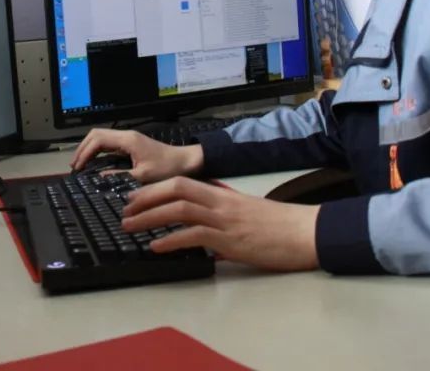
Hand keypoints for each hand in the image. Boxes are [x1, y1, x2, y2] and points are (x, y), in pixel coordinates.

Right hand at [70, 129, 202, 183]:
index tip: (78, 167)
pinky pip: (109, 143)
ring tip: (81, 164)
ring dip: (89, 149)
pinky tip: (95, 163)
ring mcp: (129, 139)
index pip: (97, 139)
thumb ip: (118, 176)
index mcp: (128, 140)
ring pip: (101, 138)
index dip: (84, 152)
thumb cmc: (168, 168)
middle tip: (75, 165)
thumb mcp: (142, 177)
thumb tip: (99, 178)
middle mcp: (127, 136)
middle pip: (96, 135)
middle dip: (83, 148)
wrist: (187, 162)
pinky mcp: (132, 145)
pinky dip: (98, 151)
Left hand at [121, 176, 319, 271]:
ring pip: (180, 209)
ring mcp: (225, 220)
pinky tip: (156, 246)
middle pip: (175, 189)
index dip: (154, 189)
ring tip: (130, 227)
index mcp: (222, 194)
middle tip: (124, 210)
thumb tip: (197, 227)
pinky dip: (172, 240)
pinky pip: (195, 235)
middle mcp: (220, 202)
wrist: (304, 232)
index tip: (134, 198)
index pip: (181, 182)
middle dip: (145, 198)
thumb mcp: (243, 212)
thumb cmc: (277, 226)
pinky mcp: (231, 240)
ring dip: (150, 217)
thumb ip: (219, 213)